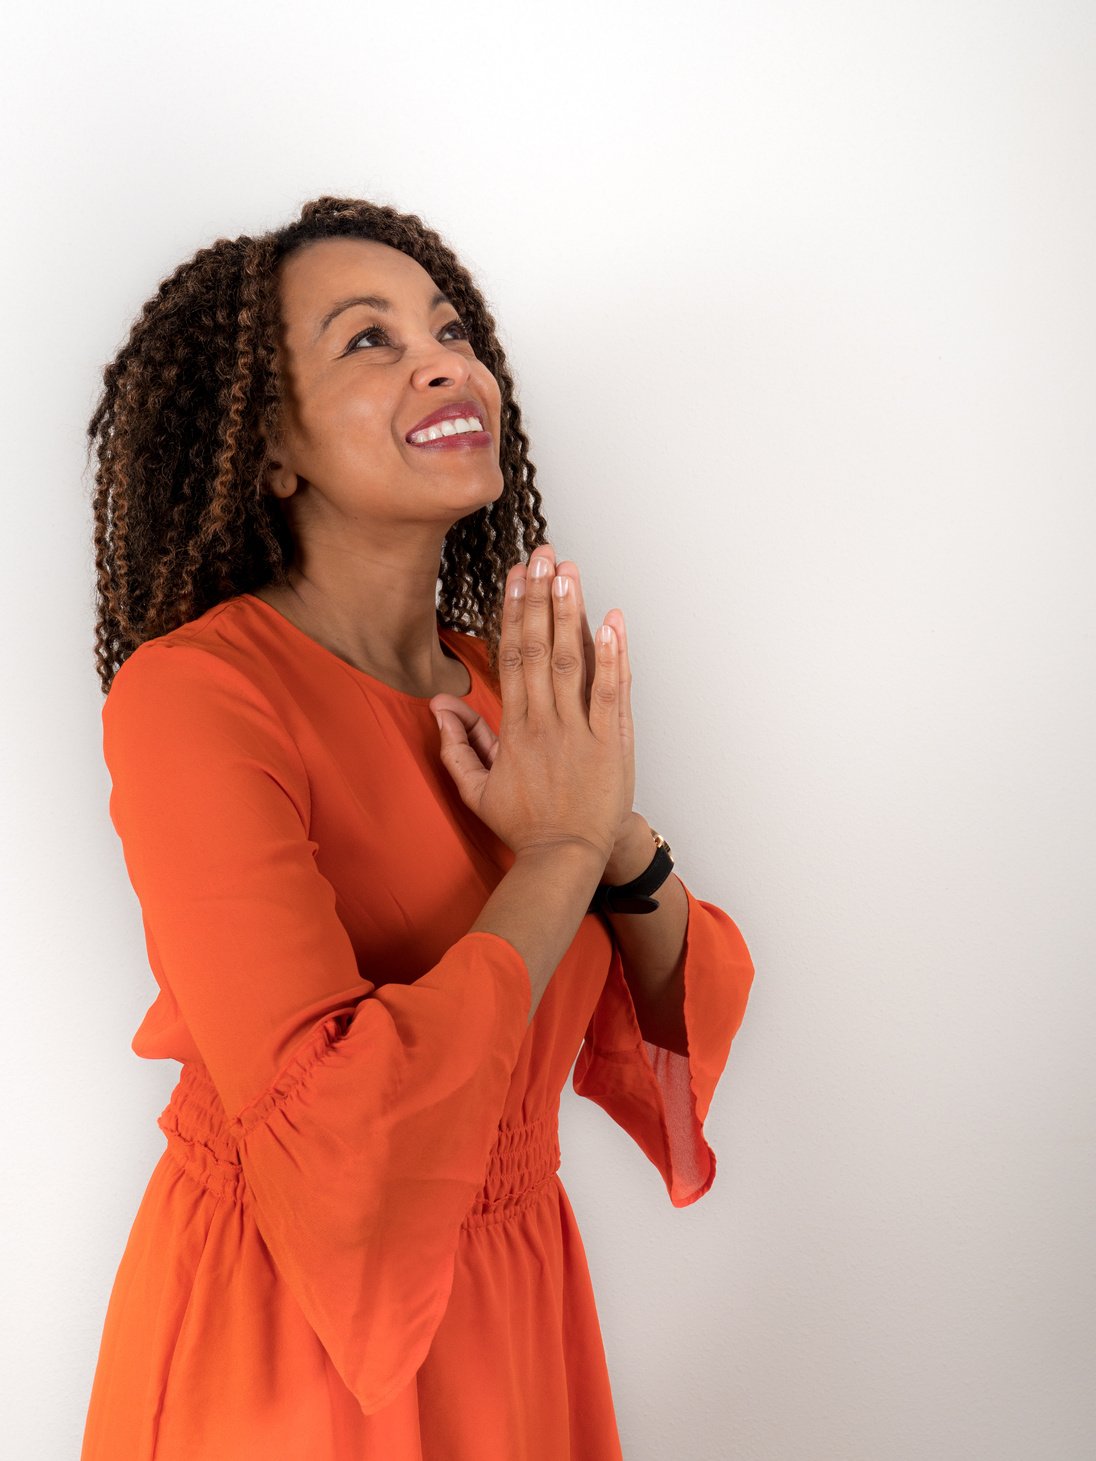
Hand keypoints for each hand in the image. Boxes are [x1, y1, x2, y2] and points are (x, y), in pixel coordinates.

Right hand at [430, 548, 637, 870]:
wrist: (565, 860)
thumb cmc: (524, 826)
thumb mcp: (476, 790)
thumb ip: (458, 744)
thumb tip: (440, 703)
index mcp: (514, 728)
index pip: (512, 657)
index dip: (514, 612)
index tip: (516, 576)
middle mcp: (546, 722)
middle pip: (541, 648)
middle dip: (541, 598)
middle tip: (542, 555)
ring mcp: (581, 731)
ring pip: (575, 662)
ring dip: (573, 613)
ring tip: (570, 572)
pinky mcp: (612, 744)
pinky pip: (611, 693)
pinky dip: (613, 656)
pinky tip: (613, 621)